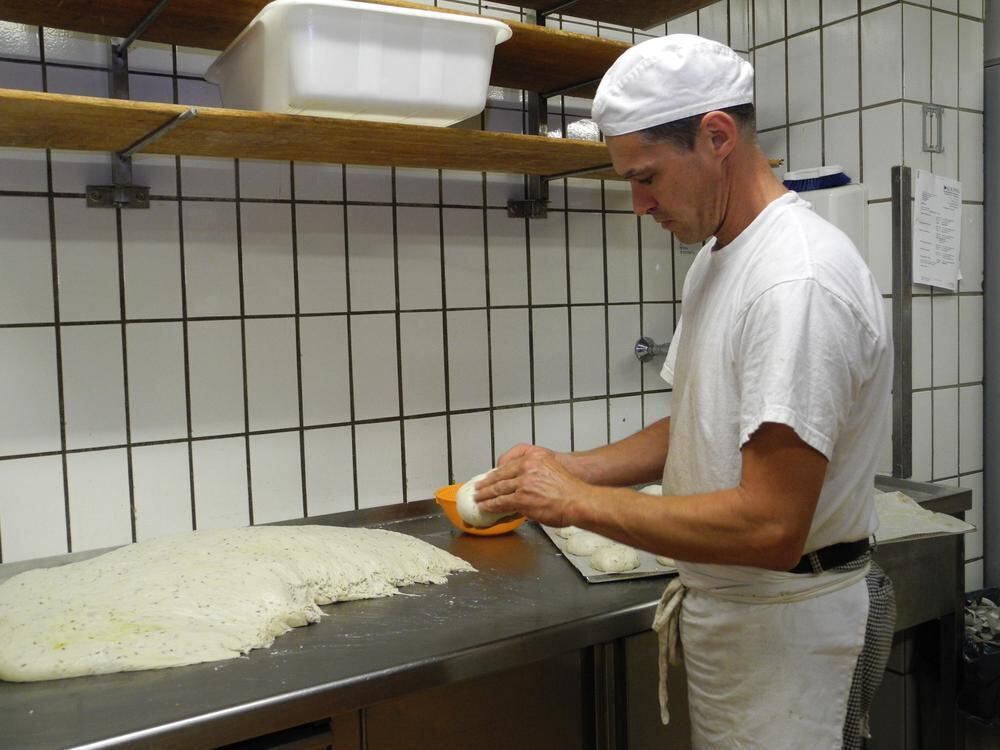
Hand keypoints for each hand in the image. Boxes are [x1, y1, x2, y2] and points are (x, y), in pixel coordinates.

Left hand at [475, 445, 590, 527]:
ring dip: (485, 496)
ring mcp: (523, 483)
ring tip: (478, 499)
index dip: (495, 473)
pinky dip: (491, 506)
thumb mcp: (551, 466)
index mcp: (533, 457)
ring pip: (498, 489)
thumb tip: (520, 481)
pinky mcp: (522, 499)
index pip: (507, 465)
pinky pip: (501, 503)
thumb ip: (534, 470)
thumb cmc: (569, 488)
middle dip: (486, 484)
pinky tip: (486, 508)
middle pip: (499, 476)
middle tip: (478, 488)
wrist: (578, 500)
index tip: (488, 477)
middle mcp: (526, 467)